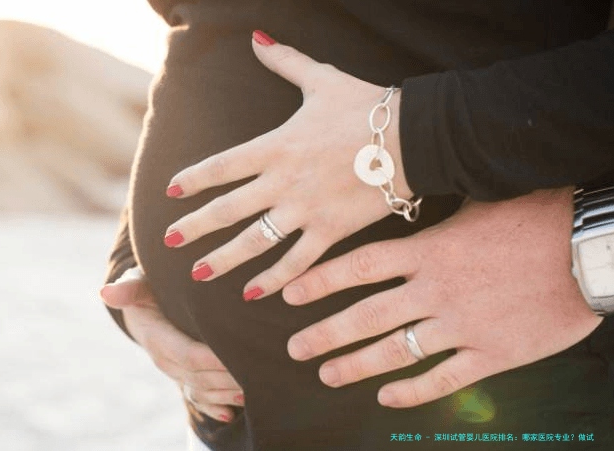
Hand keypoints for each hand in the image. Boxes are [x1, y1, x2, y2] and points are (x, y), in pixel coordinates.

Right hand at [100, 268, 243, 421]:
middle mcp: (165, 361)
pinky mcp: (183, 377)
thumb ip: (128, 288)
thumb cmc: (147, 287)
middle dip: (228, 377)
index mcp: (156, 339)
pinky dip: (214, 407)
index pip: (188, 354)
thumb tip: (105, 292)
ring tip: (254, 387)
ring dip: (226, 393)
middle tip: (259, 370)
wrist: (142, 307)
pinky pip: (197, 397)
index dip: (214, 358)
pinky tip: (230, 413)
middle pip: (199, 376)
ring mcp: (174, 372)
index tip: (239, 353)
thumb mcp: (138, 284)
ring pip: (201, 389)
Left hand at [162, 30, 412, 300]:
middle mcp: (284, 181)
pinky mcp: (331, 230)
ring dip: (224, 259)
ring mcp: (306, 209)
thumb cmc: (367, 107)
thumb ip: (285, 61)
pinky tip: (253, 294)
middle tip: (168, 241)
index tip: (171, 192)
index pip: (222, 166)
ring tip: (198, 273)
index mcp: (276, 146)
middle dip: (195, 226)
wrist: (413, 138)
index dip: (194, 179)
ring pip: (255, 241)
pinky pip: (297, 261)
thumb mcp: (322, 79)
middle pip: (228, 209)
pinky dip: (275, 280)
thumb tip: (257, 37)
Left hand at [282, 188, 601, 407]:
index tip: (289, 294)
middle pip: (366, 316)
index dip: (319, 282)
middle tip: (294, 348)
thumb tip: (408, 193)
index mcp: (429, 251)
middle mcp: (436, 290)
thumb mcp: (479, 201)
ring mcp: (462, 325)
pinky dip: (413, 391)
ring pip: (396, 351)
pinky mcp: (493, 353)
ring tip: (326, 374)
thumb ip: (439, 210)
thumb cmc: (537, 216)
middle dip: (325, 333)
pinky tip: (387, 398)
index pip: (359, 267)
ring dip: (356, 365)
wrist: (590, 248)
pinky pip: (444, 378)